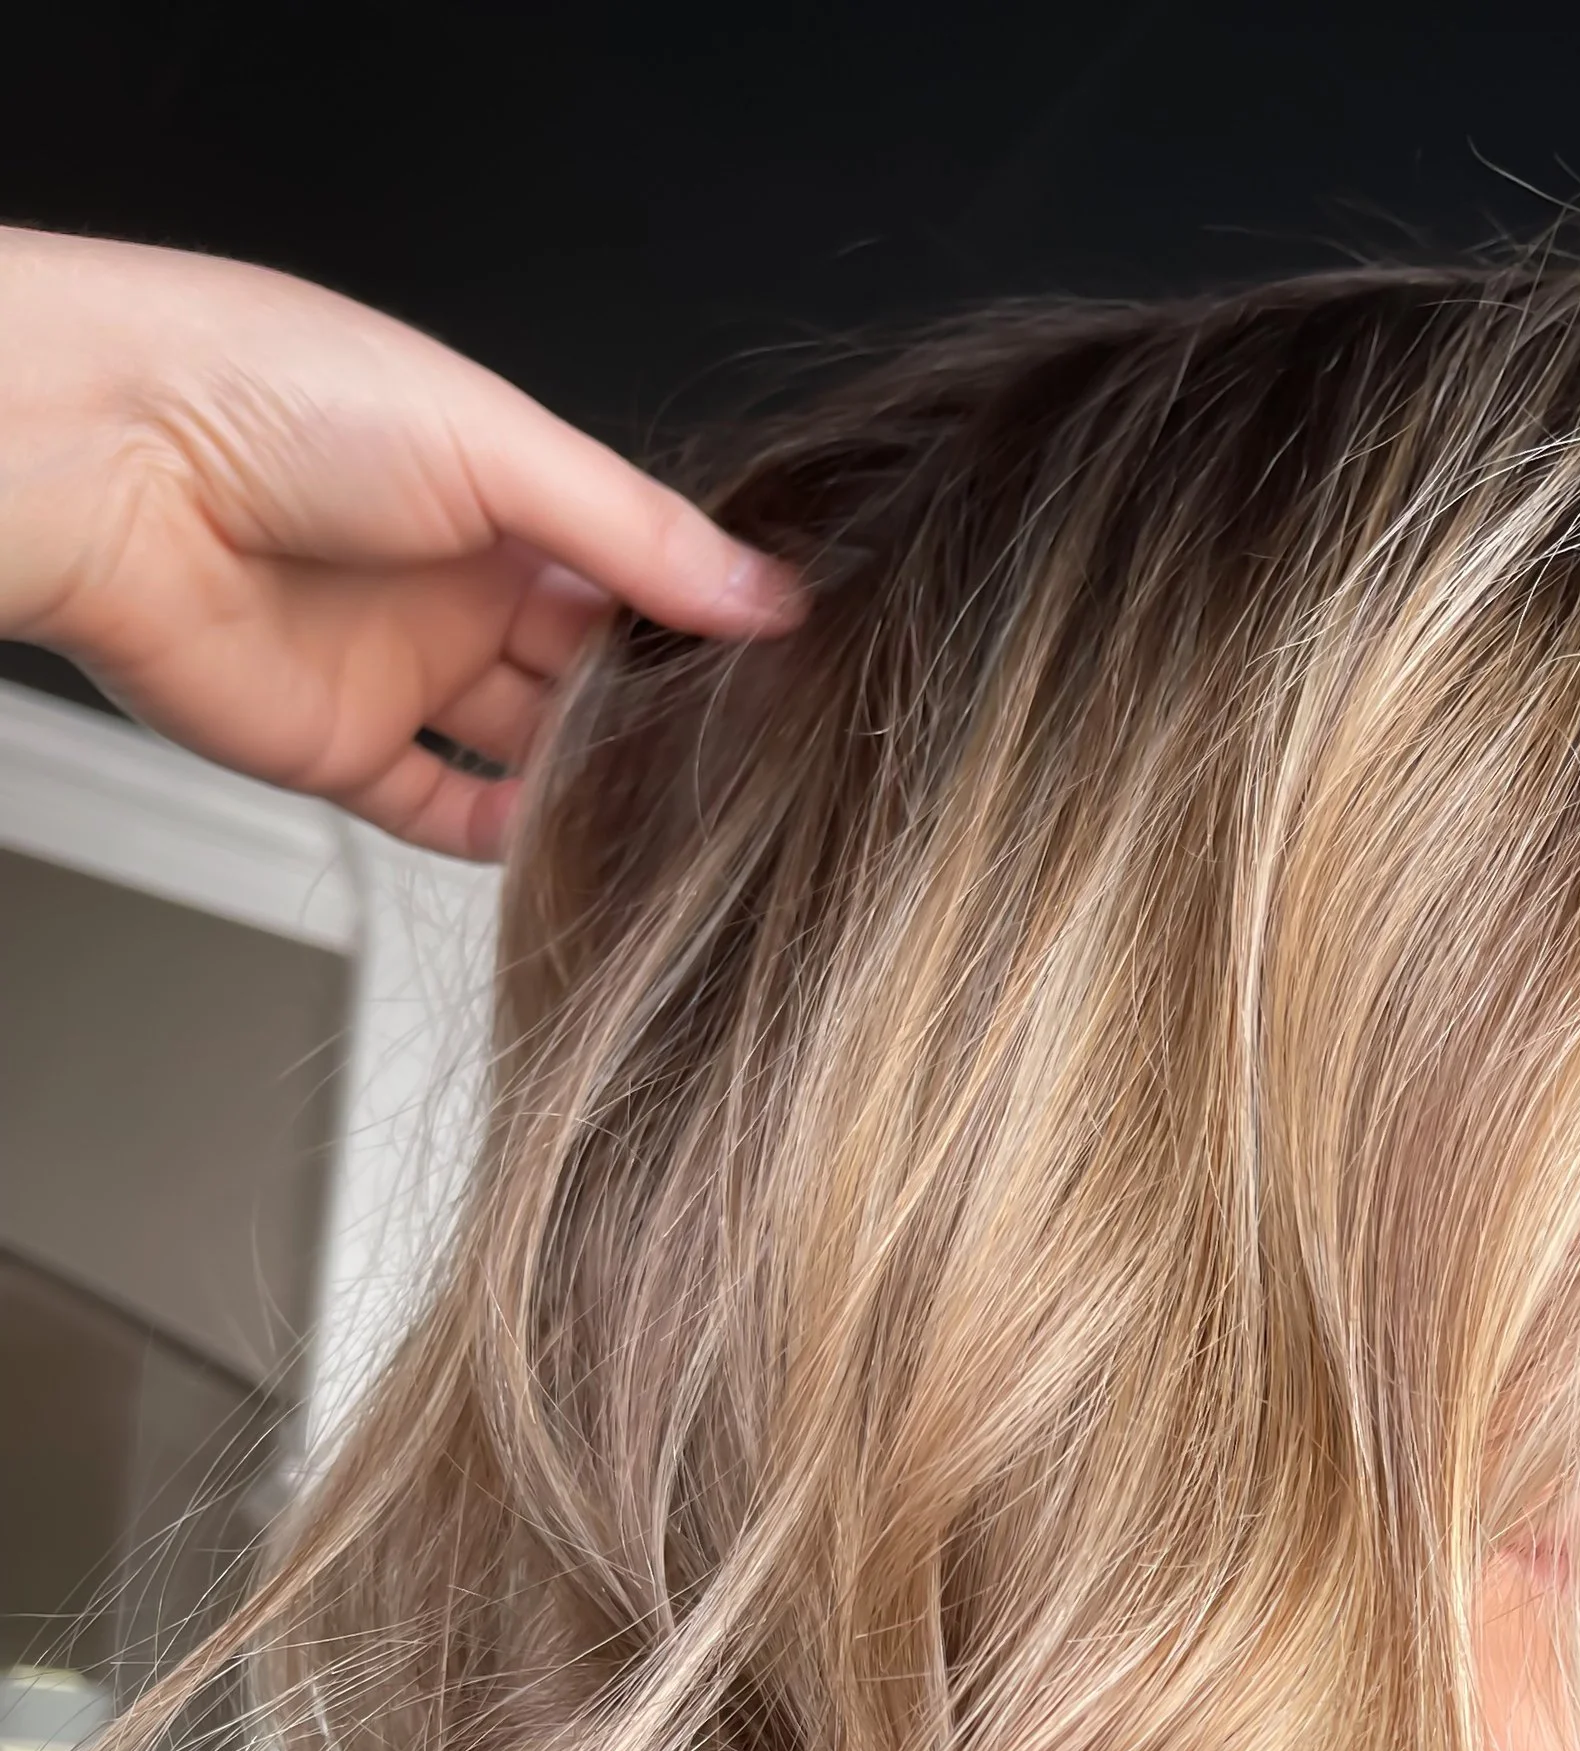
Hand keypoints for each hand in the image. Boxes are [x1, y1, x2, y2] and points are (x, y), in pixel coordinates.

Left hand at [0, 226, 803, 857]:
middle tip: (749, 749)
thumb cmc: (272, 398)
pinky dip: (505, 836)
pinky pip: (443, 811)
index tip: (785, 662)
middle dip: (659, 701)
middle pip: (586, 663)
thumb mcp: (498, 447)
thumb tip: (765, 594)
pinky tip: (571, 841)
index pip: (627, 568)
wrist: (112, 468)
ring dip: (596, 776)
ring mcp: (401, 668)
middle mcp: (452, 578)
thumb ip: (637, 537)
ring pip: (527, 744)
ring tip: (680, 806)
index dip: (699, 614)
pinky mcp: (346, 749)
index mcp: (495, 485)